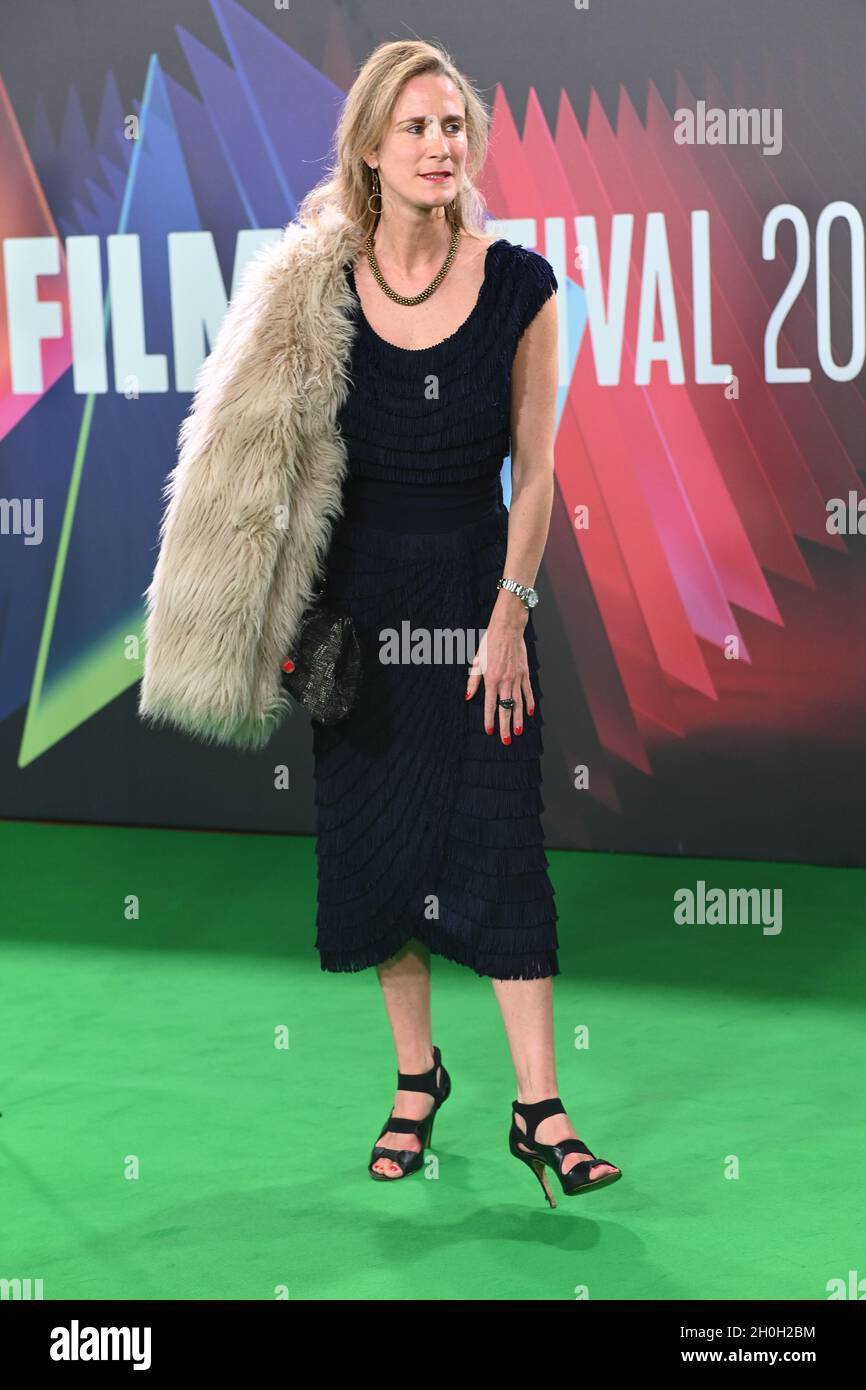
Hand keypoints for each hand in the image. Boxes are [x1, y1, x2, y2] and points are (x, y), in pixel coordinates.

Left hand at [465, 615, 534, 743]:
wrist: (507, 630)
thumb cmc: (489, 644)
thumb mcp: (476, 661)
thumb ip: (473, 680)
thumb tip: (468, 696)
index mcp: (491, 679)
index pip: (490, 705)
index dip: (490, 720)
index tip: (489, 731)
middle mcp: (505, 681)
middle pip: (506, 708)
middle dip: (505, 726)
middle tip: (506, 740)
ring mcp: (517, 678)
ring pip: (518, 703)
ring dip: (518, 719)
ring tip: (517, 732)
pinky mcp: (525, 673)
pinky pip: (528, 692)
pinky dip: (530, 703)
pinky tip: (530, 713)